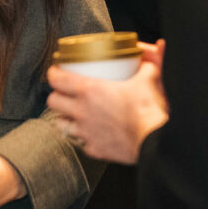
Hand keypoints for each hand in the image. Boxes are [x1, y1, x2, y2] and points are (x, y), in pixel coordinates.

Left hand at [47, 58, 169, 164]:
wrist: (155, 139)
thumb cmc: (149, 110)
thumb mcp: (148, 78)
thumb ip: (145, 65)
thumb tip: (146, 60)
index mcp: (89, 90)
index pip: (56, 78)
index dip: (54, 73)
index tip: (57, 72)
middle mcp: (82, 111)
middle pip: (53, 101)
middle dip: (57, 95)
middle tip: (65, 93)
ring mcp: (85, 131)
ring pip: (61, 123)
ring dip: (66, 117)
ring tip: (74, 114)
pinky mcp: (93, 148)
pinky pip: (80, 142)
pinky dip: (82, 137)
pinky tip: (90, 133)